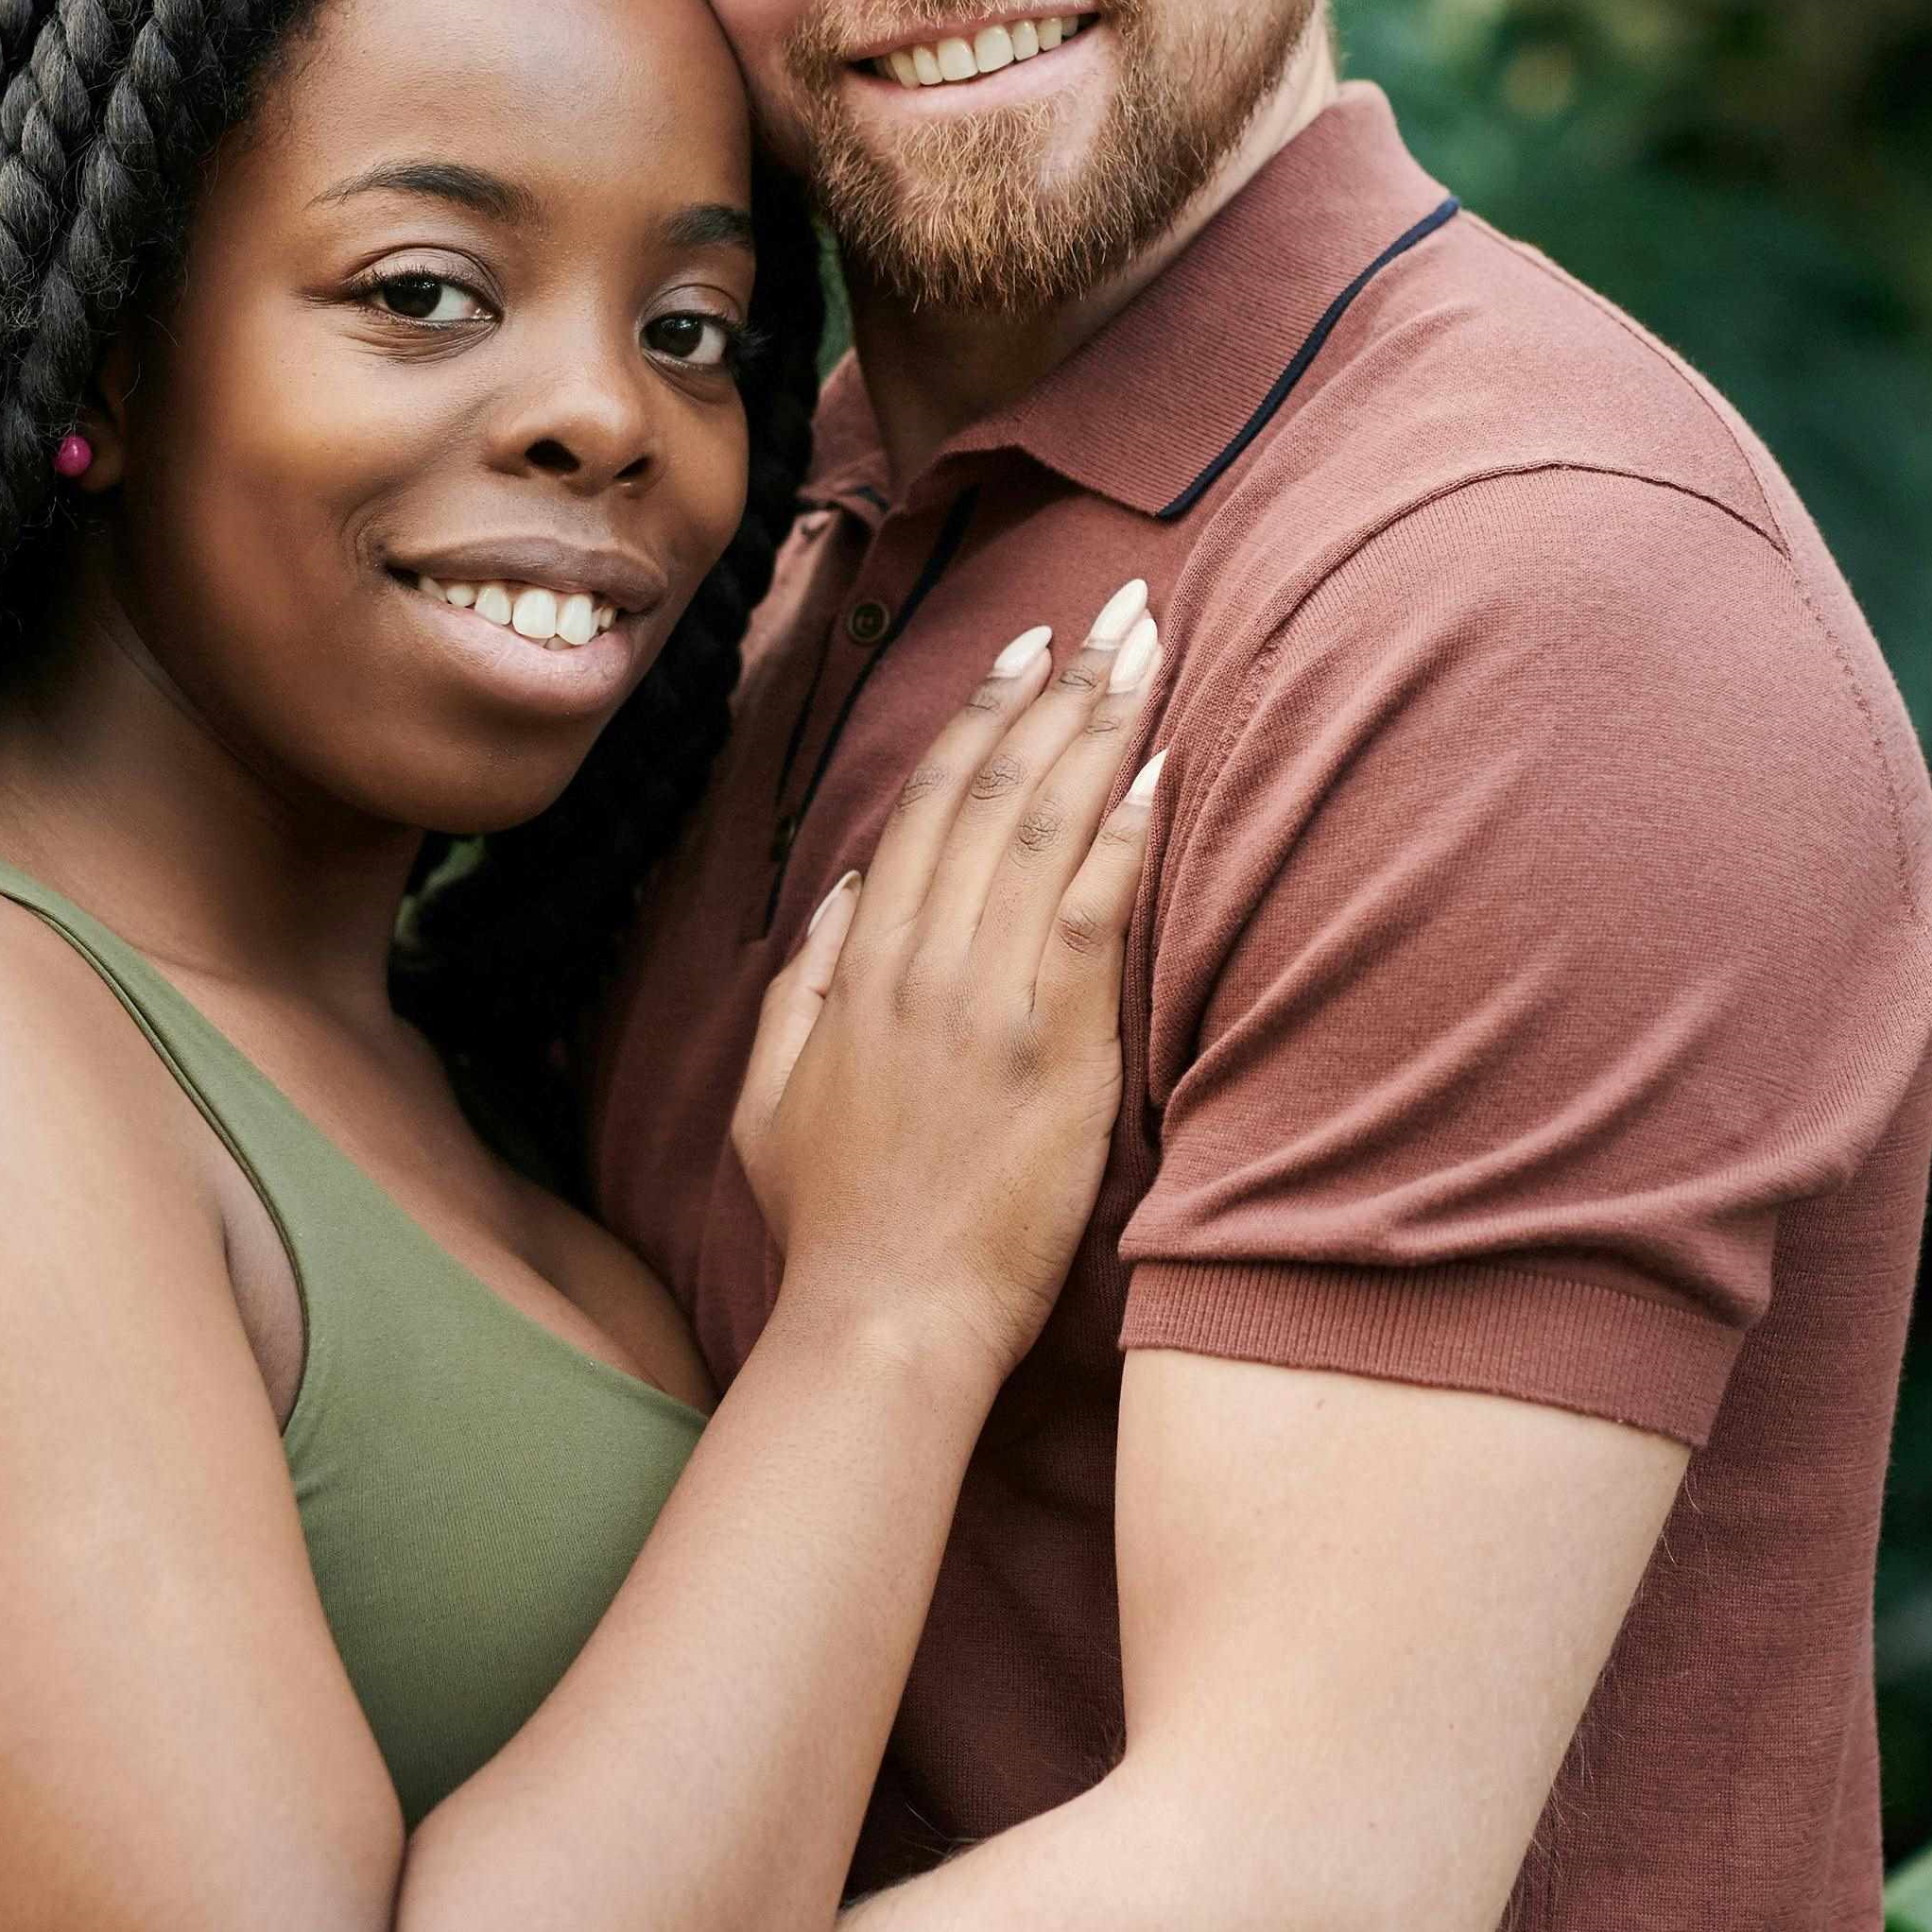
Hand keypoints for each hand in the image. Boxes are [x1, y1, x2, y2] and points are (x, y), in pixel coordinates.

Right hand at [732, 581, 1163, 1360]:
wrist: (882, 1321)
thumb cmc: (832, 1227)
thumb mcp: (769, 1100)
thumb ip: (801, 985)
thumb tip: (849, 887)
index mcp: (859, 969)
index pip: (926, 807)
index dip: (980, 717)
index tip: (1028, 650)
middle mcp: (921, 965)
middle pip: (993, 792)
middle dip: (1058, 690)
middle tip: (1115, 610)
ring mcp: (987, 1004)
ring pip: (1044, 829)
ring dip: (1103, 729)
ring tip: (1152, 652)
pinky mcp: (1052, 1051)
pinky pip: (1092, 914)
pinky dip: (1124, 833)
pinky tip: (1162, 766)